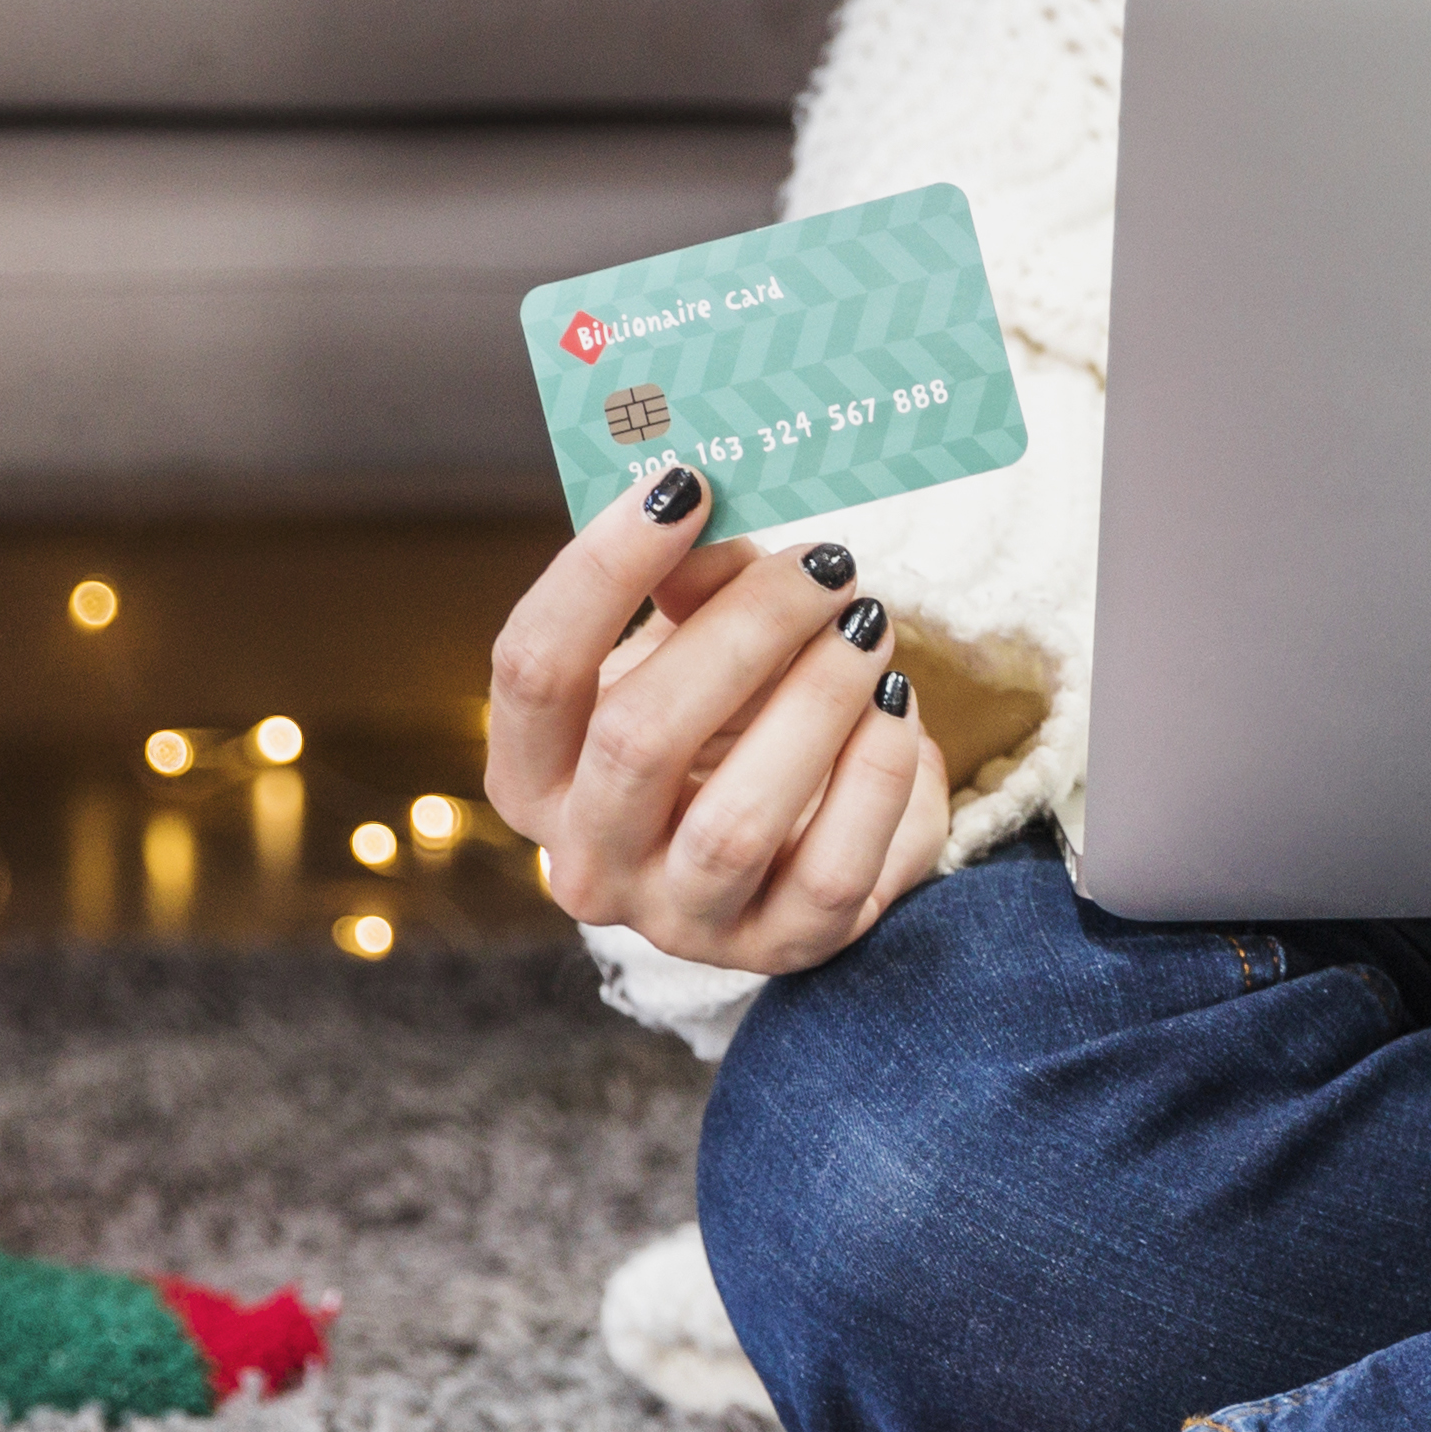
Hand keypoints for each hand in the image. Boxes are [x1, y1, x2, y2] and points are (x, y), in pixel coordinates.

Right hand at [487, 466, 948, 976]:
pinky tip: (897, 705)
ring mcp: (681, 920)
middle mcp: (586, 862)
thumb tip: (711, 526)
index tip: (689, 482)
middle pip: (638, 738)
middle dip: (745, 632)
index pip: (533, 666)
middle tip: (827, 566)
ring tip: (870, 626)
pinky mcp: (780, 949)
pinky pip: (832, 869)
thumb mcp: (686, 643)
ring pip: (737, 821)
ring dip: (818, 701)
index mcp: (533, 773)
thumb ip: (692, 583)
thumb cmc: (722, 712)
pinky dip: (876, 774)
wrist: (792, 831)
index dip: (606, 567)